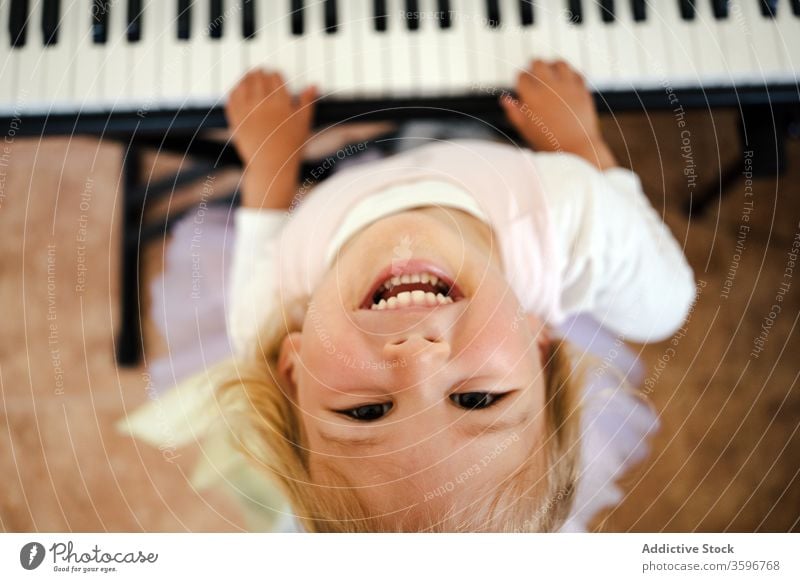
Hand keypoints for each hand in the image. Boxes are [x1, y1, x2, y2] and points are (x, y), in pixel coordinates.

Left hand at [225, 69, 316, 208]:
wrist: (272, 167)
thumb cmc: (291, 148)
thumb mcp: (303, 124)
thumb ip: (307, 102)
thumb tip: (314, 85)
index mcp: (281, 104)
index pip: (275, 77)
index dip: (274, 74)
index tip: (273, 74)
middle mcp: (263, 105)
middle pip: (258, 78)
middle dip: (259, 73)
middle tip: (259, 72)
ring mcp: (248, 112)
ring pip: (243, 84)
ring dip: (246, 78)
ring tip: (249, 77)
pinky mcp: (236, 120)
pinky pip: (231, 98)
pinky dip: (234, 90)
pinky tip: (238, 90)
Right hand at [500, 59, 616, 170]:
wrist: (577, 149)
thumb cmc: (549, 143)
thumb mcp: (526, 130)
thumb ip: (514, 112)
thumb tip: (505, 99)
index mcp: (532, 97)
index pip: (522, 76)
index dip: (520, 80)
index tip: (522, 84)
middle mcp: (549, 87)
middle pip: (538, 63)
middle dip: (533, 68)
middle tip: (534, 74)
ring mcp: (568, 86)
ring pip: (558, 63)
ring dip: (552, 66)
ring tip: (551, 73)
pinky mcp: (582, 89)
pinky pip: (575, 72)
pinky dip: (569, 74)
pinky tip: (566, 80)